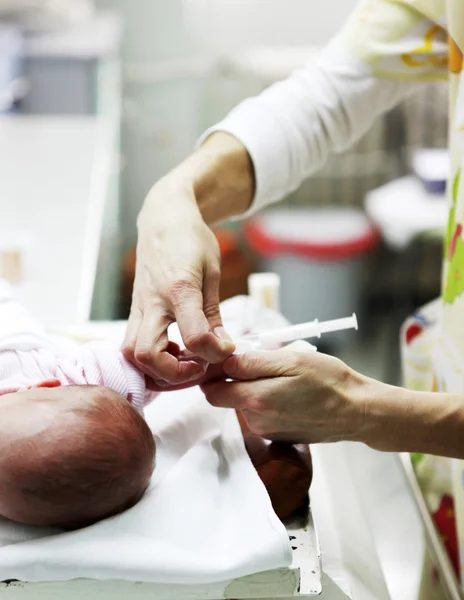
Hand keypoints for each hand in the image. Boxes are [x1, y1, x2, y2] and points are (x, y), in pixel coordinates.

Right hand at [122, 177, 234, 384]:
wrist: (162, 219)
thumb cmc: (191, 240)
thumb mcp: (212, 272)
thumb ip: (213, 313)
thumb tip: (222, 346)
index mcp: (178, 288)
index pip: (194, 335)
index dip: (215, 352)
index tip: (227, 348)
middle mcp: (152, 302)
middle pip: (145, 355)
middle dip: (174, 373)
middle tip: (199, 366)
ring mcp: (138, 308)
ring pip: (130, 354)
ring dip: (157, 370)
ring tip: (185, 361)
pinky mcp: (134, 311)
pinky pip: (132, 344)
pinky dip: (151, 359)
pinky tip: (174, 350)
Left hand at [201, 344, 368, 443]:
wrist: (357, 411)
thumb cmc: (329, 381)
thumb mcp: (291, 360)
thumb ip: (253, 363)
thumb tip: (224, 364)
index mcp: (256, 400)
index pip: (212, 391)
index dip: (213, 373)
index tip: (226, 359)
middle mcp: (257, 421)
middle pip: (228, 397)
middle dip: (237, 378)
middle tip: (265, 362)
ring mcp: (267, 430)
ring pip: (246, 404)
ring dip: (256, 388)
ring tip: (285, 377)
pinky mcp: (278, 435)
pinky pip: (262, 413)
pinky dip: (269, 400)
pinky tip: (291, 392)